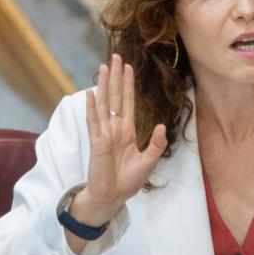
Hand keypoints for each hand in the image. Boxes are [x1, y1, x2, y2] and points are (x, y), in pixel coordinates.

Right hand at [70, 54, 167, 229]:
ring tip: (104, 67)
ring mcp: (104, 135)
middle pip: (115, 97)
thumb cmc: (127, 181)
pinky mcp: (97, 144)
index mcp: (126, 132)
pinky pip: (95, 122)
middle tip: (115, 56)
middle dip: (116, 77)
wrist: (112, 197)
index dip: (128, 85)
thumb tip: (162, 126)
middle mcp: (114, 129)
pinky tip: (91, 93)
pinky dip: (93, 107)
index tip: (128, 67)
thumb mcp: (148, 161)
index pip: (127, 102)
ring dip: (104, 85)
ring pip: (104, 104)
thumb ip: (156, 144)